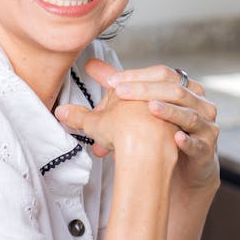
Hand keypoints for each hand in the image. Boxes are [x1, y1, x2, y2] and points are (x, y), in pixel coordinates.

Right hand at [54, 65, 178, 169]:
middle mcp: (151, 95)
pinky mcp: (178, 126)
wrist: (148, 149)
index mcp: (131, 88)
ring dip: (136, 130)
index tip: (100, 114)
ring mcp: (167, 109)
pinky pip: (164, 132)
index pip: (118, 93)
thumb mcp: (94, 123)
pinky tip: (145, 151)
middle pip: (134, 104)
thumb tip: (61, 111)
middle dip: (120, 121)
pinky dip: (153, 141)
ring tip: (125, 147)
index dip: (105, 108)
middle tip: (106, 139)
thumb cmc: (121, 132)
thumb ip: (78, 116)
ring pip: (149, 117)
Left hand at [81, 59, 219, 189]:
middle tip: (119, 92)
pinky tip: (176, 138)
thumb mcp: (141, 108)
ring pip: (190, 114)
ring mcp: (206, 126)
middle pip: (175, 89)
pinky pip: (199, 144)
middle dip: (146, 90)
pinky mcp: (207, 150)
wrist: (186, 168)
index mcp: (185, 88)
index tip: (112, 81)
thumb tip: (92, 66)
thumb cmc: (163, 133)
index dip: (138, 75)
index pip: (163, 73)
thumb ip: (120, 87)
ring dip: (170, 111)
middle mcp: (199, 103)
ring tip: (150, 108)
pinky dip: (187, 141)